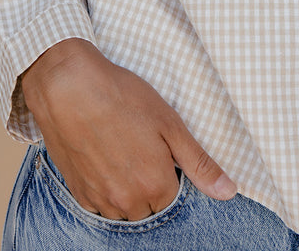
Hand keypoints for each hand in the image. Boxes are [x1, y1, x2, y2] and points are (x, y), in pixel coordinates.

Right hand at [21, 38, 236, 220]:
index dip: (170, 172)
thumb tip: (229, 191)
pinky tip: (103, 157)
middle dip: (150, 184)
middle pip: (149, 207)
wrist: (69, 87)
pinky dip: (104, 188)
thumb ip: (200, 162)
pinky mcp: (78, 193)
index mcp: (156, 186)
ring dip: (127, 190)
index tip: (161, 150)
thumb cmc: (122, 98)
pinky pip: (99, 205)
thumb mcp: (170, 123)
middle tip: (141, 148)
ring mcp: (100, 200)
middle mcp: (128, 202)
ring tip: (121, 151)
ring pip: (123, 209)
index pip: (174, 198)